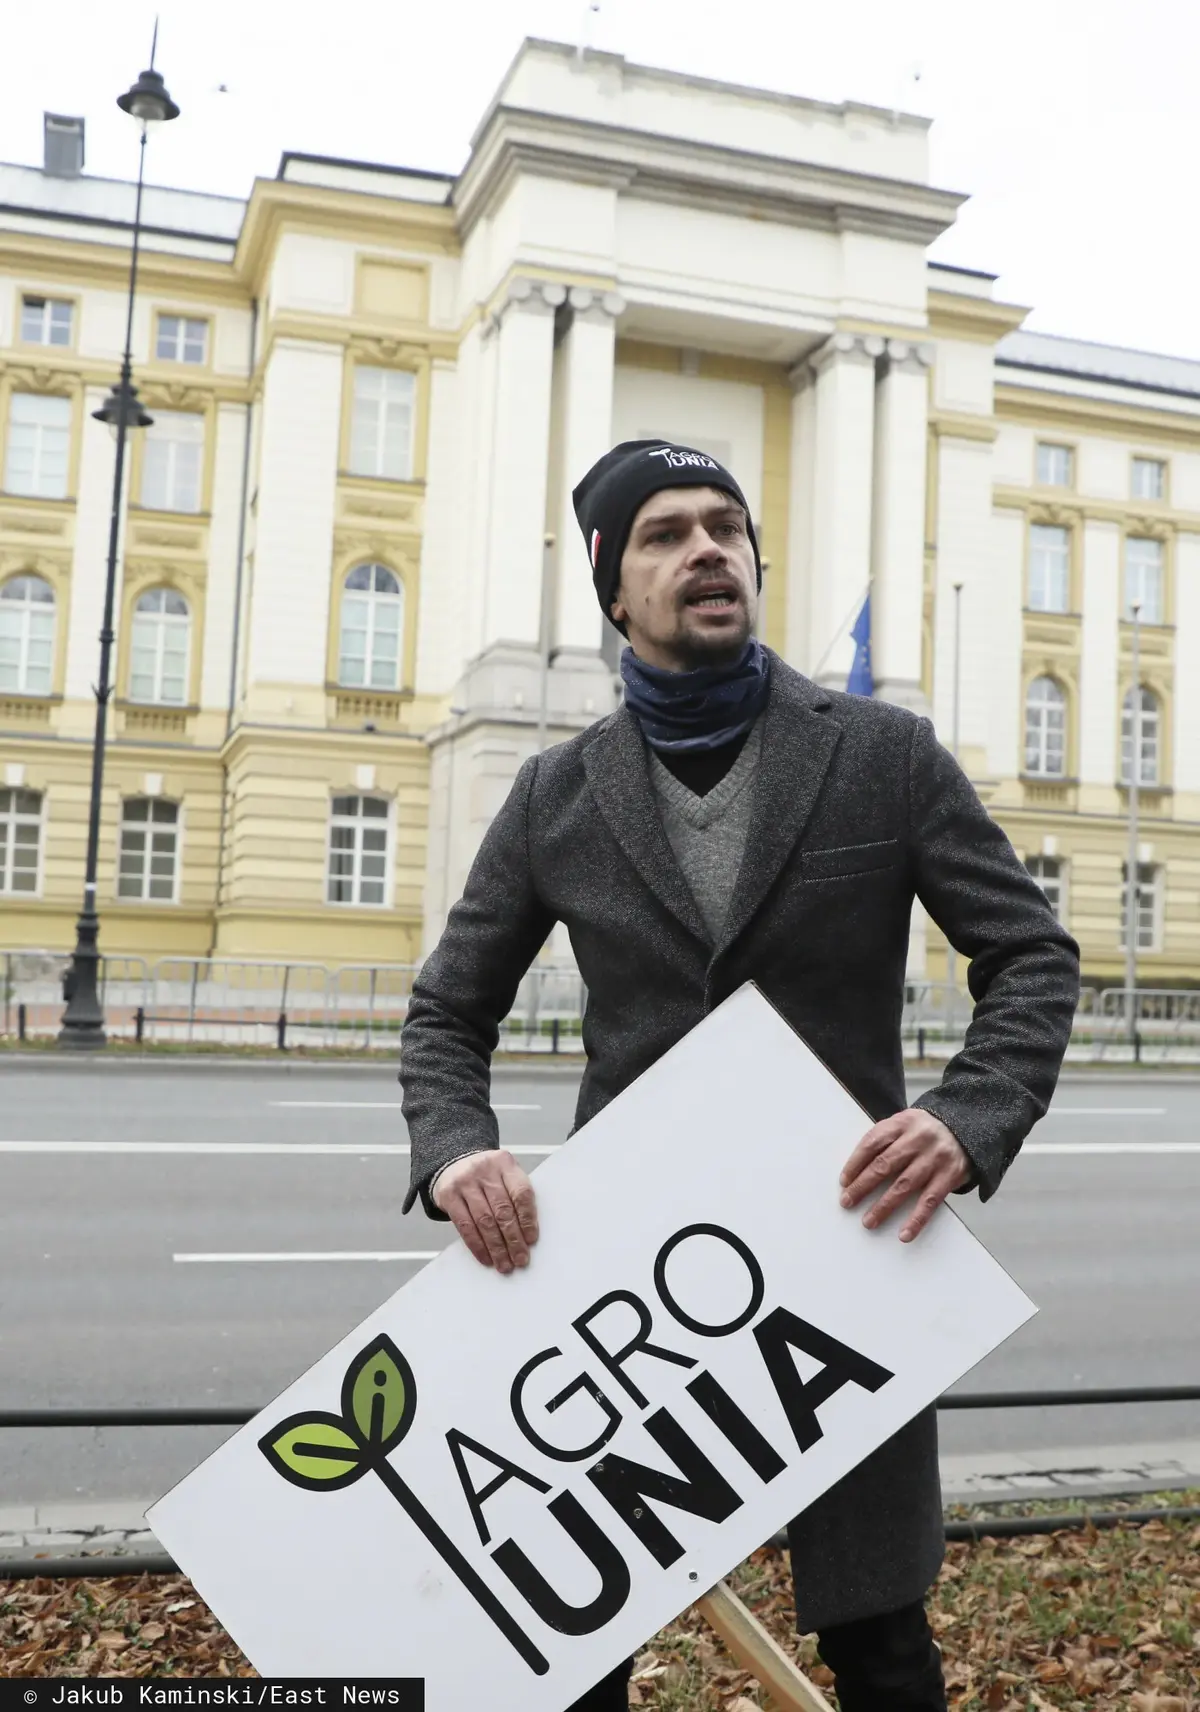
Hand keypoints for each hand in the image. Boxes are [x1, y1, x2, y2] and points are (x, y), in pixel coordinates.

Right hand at [433, 1149, 539, 1273]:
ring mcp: (464, 1182)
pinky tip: (486, 1257)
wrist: (452, 1163)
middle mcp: (484, 1170)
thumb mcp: (503, 1174)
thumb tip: (527, 1234)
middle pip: (502, 1210)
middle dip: (513, 1239)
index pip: (520, 1193)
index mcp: (504, 1163)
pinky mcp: (448, 1195)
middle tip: (520, 1259)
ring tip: (504, 1264)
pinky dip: (477, 1245)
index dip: (528, 1219)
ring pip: (484, 1221)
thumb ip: (515, 1196)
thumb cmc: (486, 1175)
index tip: (532, 1240)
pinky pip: (465, 1226)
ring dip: (496, 1247)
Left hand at [839, 1109, 970, 1242]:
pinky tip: (905, 1234)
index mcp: (902, 1123)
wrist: (967, 1126)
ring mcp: (934, 1158)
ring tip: (868, 1221)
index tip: (844, 1181)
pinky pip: (930, 1201)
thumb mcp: (905, 1123)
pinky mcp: (949, 1176)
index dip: (855, 1163)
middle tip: (847, 1202)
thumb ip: (885, 1140)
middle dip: (862, 1186)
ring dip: (884, 1206)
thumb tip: (857, 1171)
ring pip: (904, 1185)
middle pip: (884, 1164)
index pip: (872, 1142)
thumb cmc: (926, 1129)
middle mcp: (917, 1139)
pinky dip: (916, 1219)